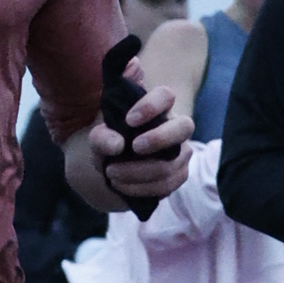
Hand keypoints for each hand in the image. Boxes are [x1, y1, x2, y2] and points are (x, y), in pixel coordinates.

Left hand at [67, 73, 190, 215]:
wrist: (113, 167)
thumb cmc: (111, 142)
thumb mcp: (99, 138)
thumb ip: (101, 136)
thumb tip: (117, 144)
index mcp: (159, 107)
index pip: (166, 95)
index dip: (151, 106)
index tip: (129, 120)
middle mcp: (176, 126)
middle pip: (185, 126)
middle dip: (159, 138)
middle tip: (134, 147)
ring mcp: (182, 152)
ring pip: (169, 164)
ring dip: (136, 171)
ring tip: (111, 172)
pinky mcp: (179, 175)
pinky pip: (165, 185)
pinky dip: (139, 187)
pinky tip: (120, 185)